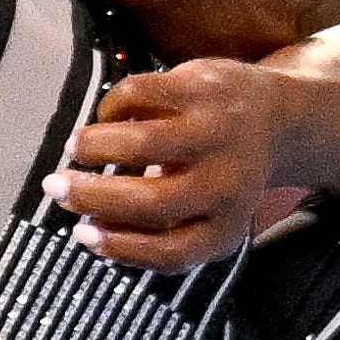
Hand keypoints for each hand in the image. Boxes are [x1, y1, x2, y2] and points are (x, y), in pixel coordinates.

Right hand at [58, 63, 299, 269]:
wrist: (282, 120)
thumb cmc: (224, 176)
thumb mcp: (206, 213)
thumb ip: (158, 228)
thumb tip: (89, 230)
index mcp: (225, 227)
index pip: (169, 251)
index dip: (119, 247)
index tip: (82, 235)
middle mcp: (225, 184)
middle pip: (150, 201)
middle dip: (93, 196)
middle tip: (57, 187)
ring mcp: (216, 132)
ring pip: (142, 143)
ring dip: (96, 147)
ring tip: (76, 148)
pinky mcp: (202, 87)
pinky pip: (141, 94)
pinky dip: (112, 107)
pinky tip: (106, 117)